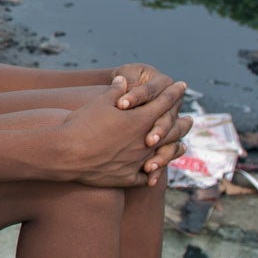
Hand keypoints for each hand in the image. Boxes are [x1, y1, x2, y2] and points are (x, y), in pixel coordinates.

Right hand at [54, 76, 187, 186]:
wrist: (66, 153)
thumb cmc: (82, 124)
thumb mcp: (99, 102)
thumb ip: (115, 91)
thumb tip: (123, 80)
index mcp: (140, 119)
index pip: (163, 102)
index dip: (173, 92)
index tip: (182, 86)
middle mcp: (144, 141)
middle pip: (171, 130)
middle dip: (182, 123)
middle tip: (191, 120)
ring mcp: (138, 161)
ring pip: (163, 155)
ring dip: (174, 149)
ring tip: (181, 146)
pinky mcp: (127, 177)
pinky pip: (145, 177)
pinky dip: (151, 174)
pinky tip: (153, 173)